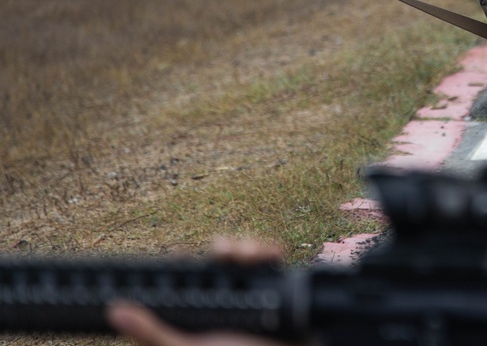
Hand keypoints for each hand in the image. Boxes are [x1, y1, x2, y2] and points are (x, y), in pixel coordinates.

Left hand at [107, 238, 287, 345]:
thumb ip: (153, 333)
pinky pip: (272, 256)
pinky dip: (268, 249)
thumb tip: (114, 311)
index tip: (179, 253)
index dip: (182, 260)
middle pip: (217, 258)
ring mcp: (252, 290)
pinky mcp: (277, 284)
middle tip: (221, 252)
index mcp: (201, 311)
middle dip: (220, 247)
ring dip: (244, 246)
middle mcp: (226, 297)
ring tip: (244, 255)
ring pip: (243, 253)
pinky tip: (264, 257)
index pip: (186, 277)